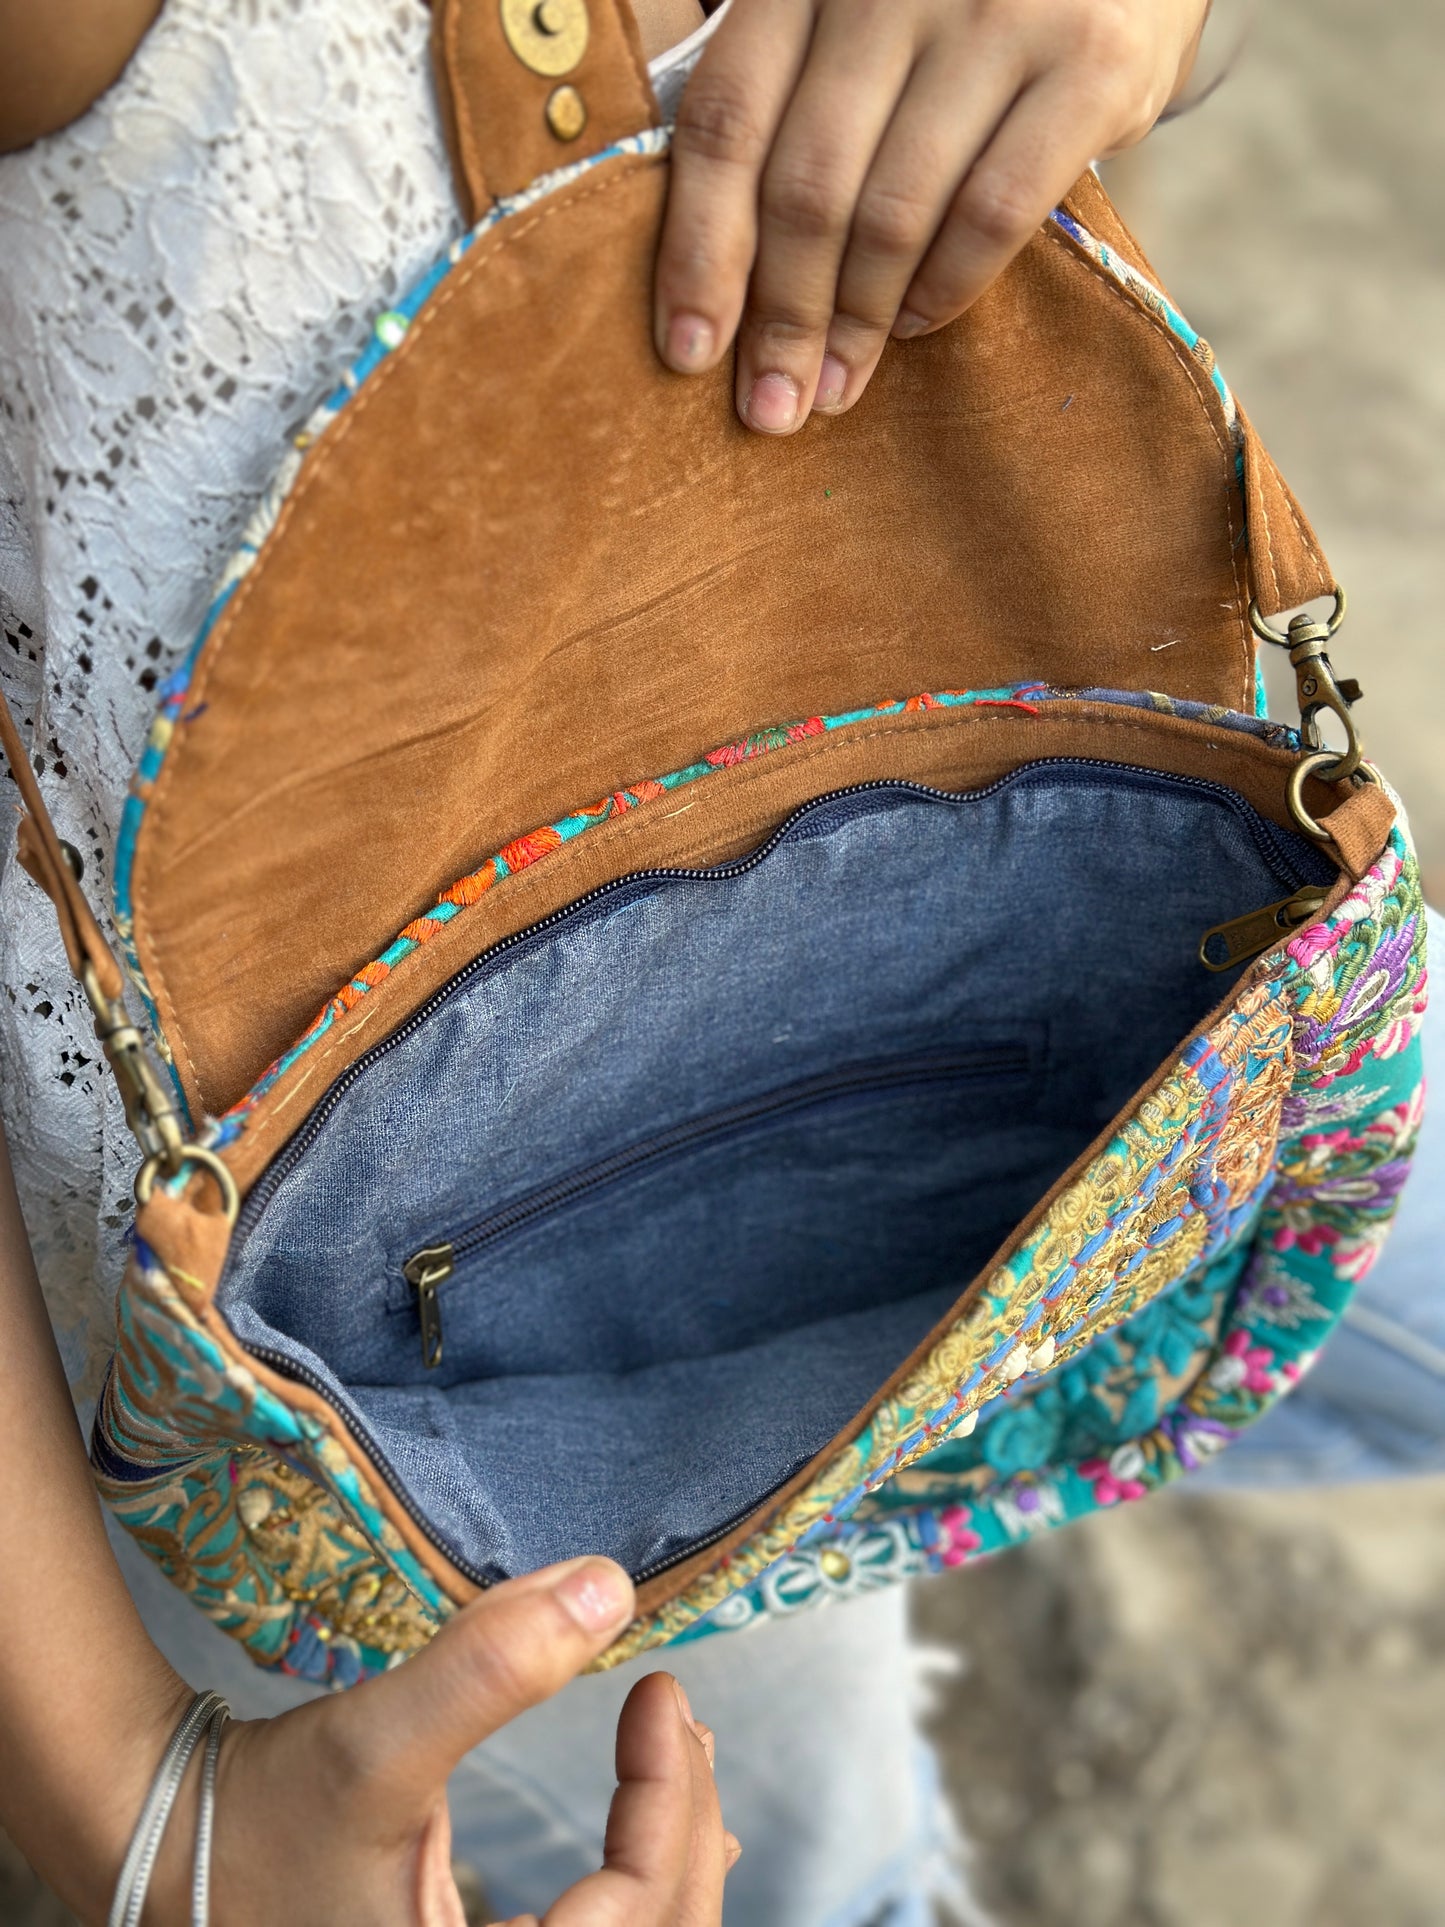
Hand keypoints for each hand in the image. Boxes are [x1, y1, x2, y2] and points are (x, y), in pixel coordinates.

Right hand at [141, 1558, 736, 1925]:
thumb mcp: (373, 1743)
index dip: (674, 1799)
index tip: (660, 1691)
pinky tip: (650, 1848)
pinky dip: (630, 1891)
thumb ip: (487, 1668)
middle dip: (685, 1828)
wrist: (160, 1850)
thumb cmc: (256, 1816)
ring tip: (682, 1761)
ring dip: (668, 1858)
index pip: (638, 1915)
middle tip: (678, 1720)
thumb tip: (608, 1587)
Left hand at [654, 0, 1210, 431]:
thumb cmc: (958, 5)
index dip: (699, 250)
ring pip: (893, 213)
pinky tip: (915, 323)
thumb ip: (789, 100)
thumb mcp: (856, 17)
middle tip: (772, 409)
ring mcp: (998, 12)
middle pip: (807, 187)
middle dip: (782, 319)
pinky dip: (944, 287)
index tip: (686, 354)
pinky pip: (992, 212)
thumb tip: (712, 280)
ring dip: (856, 323)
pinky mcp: (1090, 61)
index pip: (726, 122)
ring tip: (835, 385)